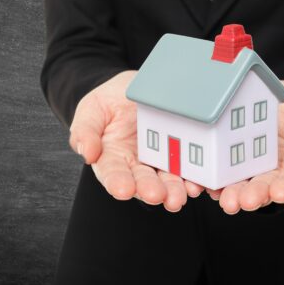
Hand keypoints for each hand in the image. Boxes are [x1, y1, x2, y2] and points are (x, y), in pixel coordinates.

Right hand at [69, 70, 204, 211]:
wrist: (134, 87)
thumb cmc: (109, 101)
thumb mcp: (90, 110)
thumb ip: (85, 131)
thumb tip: (88, 153)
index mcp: (111, 157)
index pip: (112, 173)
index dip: (117, 182)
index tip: (123, 190)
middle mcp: (136, 164)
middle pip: (143, 181)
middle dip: (150, 190)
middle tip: (156, 195)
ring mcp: (159, 160)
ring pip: (166, 179)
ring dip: (173, 190)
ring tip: (178, 197)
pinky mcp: (179, 153)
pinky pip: (187, 168)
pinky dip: (193, 178)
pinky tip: (197, 184)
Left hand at [210, 81, 283, 214]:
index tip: (281, 192)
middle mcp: (275, 171)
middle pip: (265, 186)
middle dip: (254, 195)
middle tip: (244, 201)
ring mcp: (252, 165)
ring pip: (240, 183)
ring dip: (231, 193)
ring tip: (223, 198)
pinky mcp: (232, 156)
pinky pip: (219, 169)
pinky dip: (210, 178)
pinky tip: (201, 182)